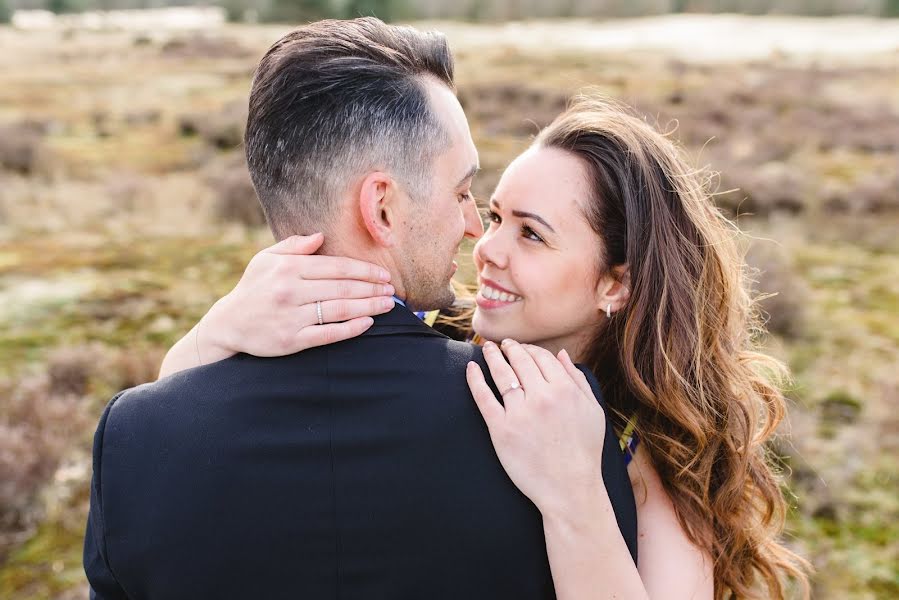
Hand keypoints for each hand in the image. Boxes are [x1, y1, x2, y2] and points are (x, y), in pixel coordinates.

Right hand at [202, 233, 395, 358]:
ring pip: (340, 310)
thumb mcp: (265, 260)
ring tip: (387, 304)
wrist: (228, 324)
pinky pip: (328, 334)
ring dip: (369, 306)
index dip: (363, 270)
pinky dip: (351, 328)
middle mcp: (290, 291)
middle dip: (371, 288)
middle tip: (392, 289)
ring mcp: (292, 317)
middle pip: (342, 288)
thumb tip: (321, 236)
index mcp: (288, 268)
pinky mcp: (292, 340)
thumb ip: (293, 246)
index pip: (335, 267)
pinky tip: (368, 323)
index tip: (382, 273)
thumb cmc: (252, 288)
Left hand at [466, 339, 606, 516]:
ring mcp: (520, 413)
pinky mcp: (501, 430)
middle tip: (503, 344)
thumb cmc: (584, 452)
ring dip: (492, 357)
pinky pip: (484, 398)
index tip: (522, 348)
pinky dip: (475, 380)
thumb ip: (578, 379)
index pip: (541, 357)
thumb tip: (561, 353)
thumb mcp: (592, 411)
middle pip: (520, 361)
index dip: (530, 349)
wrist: (570, 489)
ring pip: (501, 374)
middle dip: (510, 348)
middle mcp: (542, 397)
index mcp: (565, 390)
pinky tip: (471, 368)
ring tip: (486, 349)